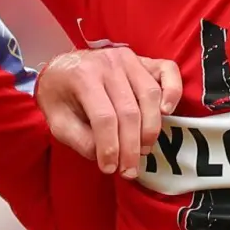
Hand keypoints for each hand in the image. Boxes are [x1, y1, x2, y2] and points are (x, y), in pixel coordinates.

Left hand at [37, 47, 182, 176]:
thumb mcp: (57, 121)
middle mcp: (108, 63)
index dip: (110, 148)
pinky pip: (167, 71)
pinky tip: (167, 112)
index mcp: (82, 75)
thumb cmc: (59, 96)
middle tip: (129, 170)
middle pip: (129, 111)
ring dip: (150, 129)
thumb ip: (80, 139)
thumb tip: (110, 156)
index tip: (109, 169)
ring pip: (149, 96)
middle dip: (131, 147)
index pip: (103, 117)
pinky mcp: (143, 60)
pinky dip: (172, 91)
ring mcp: (128, 58)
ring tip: (142, 151)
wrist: (62, 68)